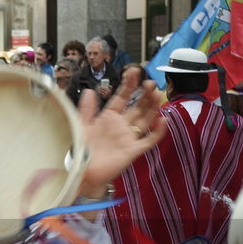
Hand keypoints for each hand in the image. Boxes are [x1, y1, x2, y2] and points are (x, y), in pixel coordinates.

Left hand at [76, 68, 164, 197]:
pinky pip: (149, 140)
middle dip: (145, 94)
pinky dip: (158, 131)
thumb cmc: (79, 150)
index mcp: (109, 117)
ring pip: (146, 119)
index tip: (134, 71)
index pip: (122, 97)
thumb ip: (86, 109)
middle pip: (138, 107)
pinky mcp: (133, 151)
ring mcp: (129, 138)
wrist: (80, 172)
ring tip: (157, 94)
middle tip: (150, 83)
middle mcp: (121, 126)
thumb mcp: (81, 125)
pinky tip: (163, 120)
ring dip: (153, 107)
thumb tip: (89, 91)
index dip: (129, 84)